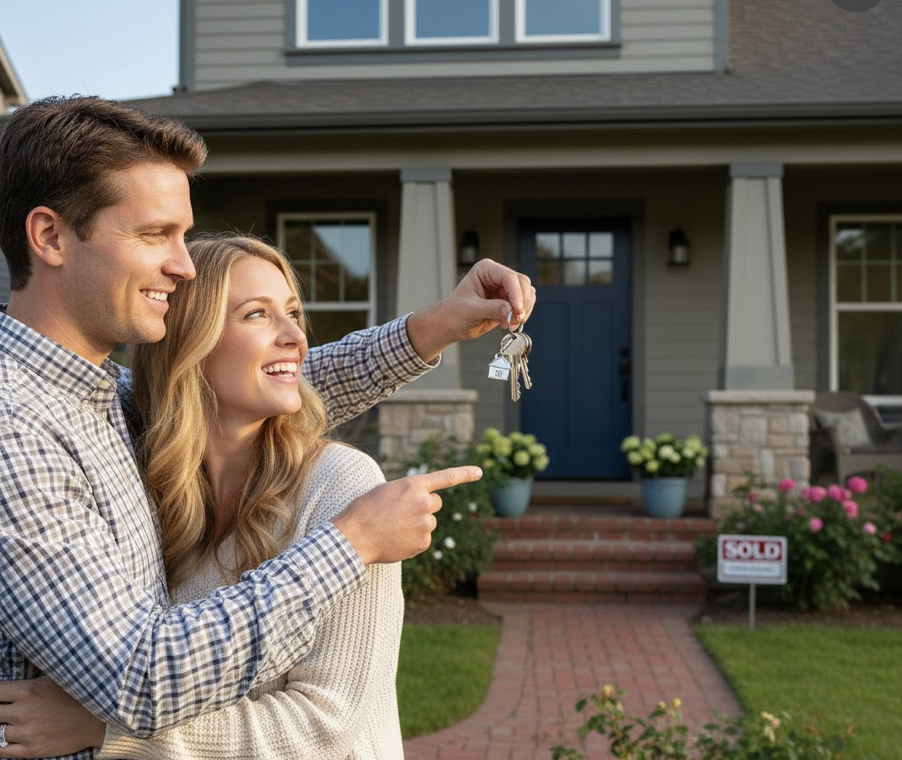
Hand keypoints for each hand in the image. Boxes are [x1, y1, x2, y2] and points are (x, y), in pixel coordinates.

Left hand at [0, 677, 104, 757]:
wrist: (100, 719)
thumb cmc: (80, 693)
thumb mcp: (57, 677)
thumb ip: (33, 678)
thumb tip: (23, 662)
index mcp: (29, 691)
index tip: (1, 694)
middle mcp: (24, 713)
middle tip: (6, 709)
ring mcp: (28, 733)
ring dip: (2, 727)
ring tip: (13, 721)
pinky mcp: (33, 750)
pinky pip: (3, 752)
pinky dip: (0, 746)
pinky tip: (5, 739)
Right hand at [332, 465, 481, 564]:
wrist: (355, 536)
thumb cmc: (365, 510)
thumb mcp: (386, 490)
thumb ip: (408, 493)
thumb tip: (423, 504)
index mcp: (414, 485)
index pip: (446, 477)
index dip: (465, 474)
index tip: (480, 472)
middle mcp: (424, 503)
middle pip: (435, 503)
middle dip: (423, 507)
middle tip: (401, 512)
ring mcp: (425, 524)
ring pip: (428, 522)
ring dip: (416, 524)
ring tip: (393, 527)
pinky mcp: (423, 542)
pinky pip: (423, 539)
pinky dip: (412, 539)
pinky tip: (396, 539)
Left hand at [406, 259, 535, 361]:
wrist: (450, 325)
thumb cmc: (454, 312)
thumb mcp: (471, 310)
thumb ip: (492, 309)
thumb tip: (512, 311)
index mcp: (486, 270)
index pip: (508, 277)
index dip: (516, 294)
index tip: (517, 310)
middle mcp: (497, 276)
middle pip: (522, 284)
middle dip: (522, 303)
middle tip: (516, 319)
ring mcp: (504, 289)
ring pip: (527, 294)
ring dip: (523, 311)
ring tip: (510, 324)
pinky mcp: (508, 302)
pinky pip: (524, 306)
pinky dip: (520, 316)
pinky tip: (507, 324)